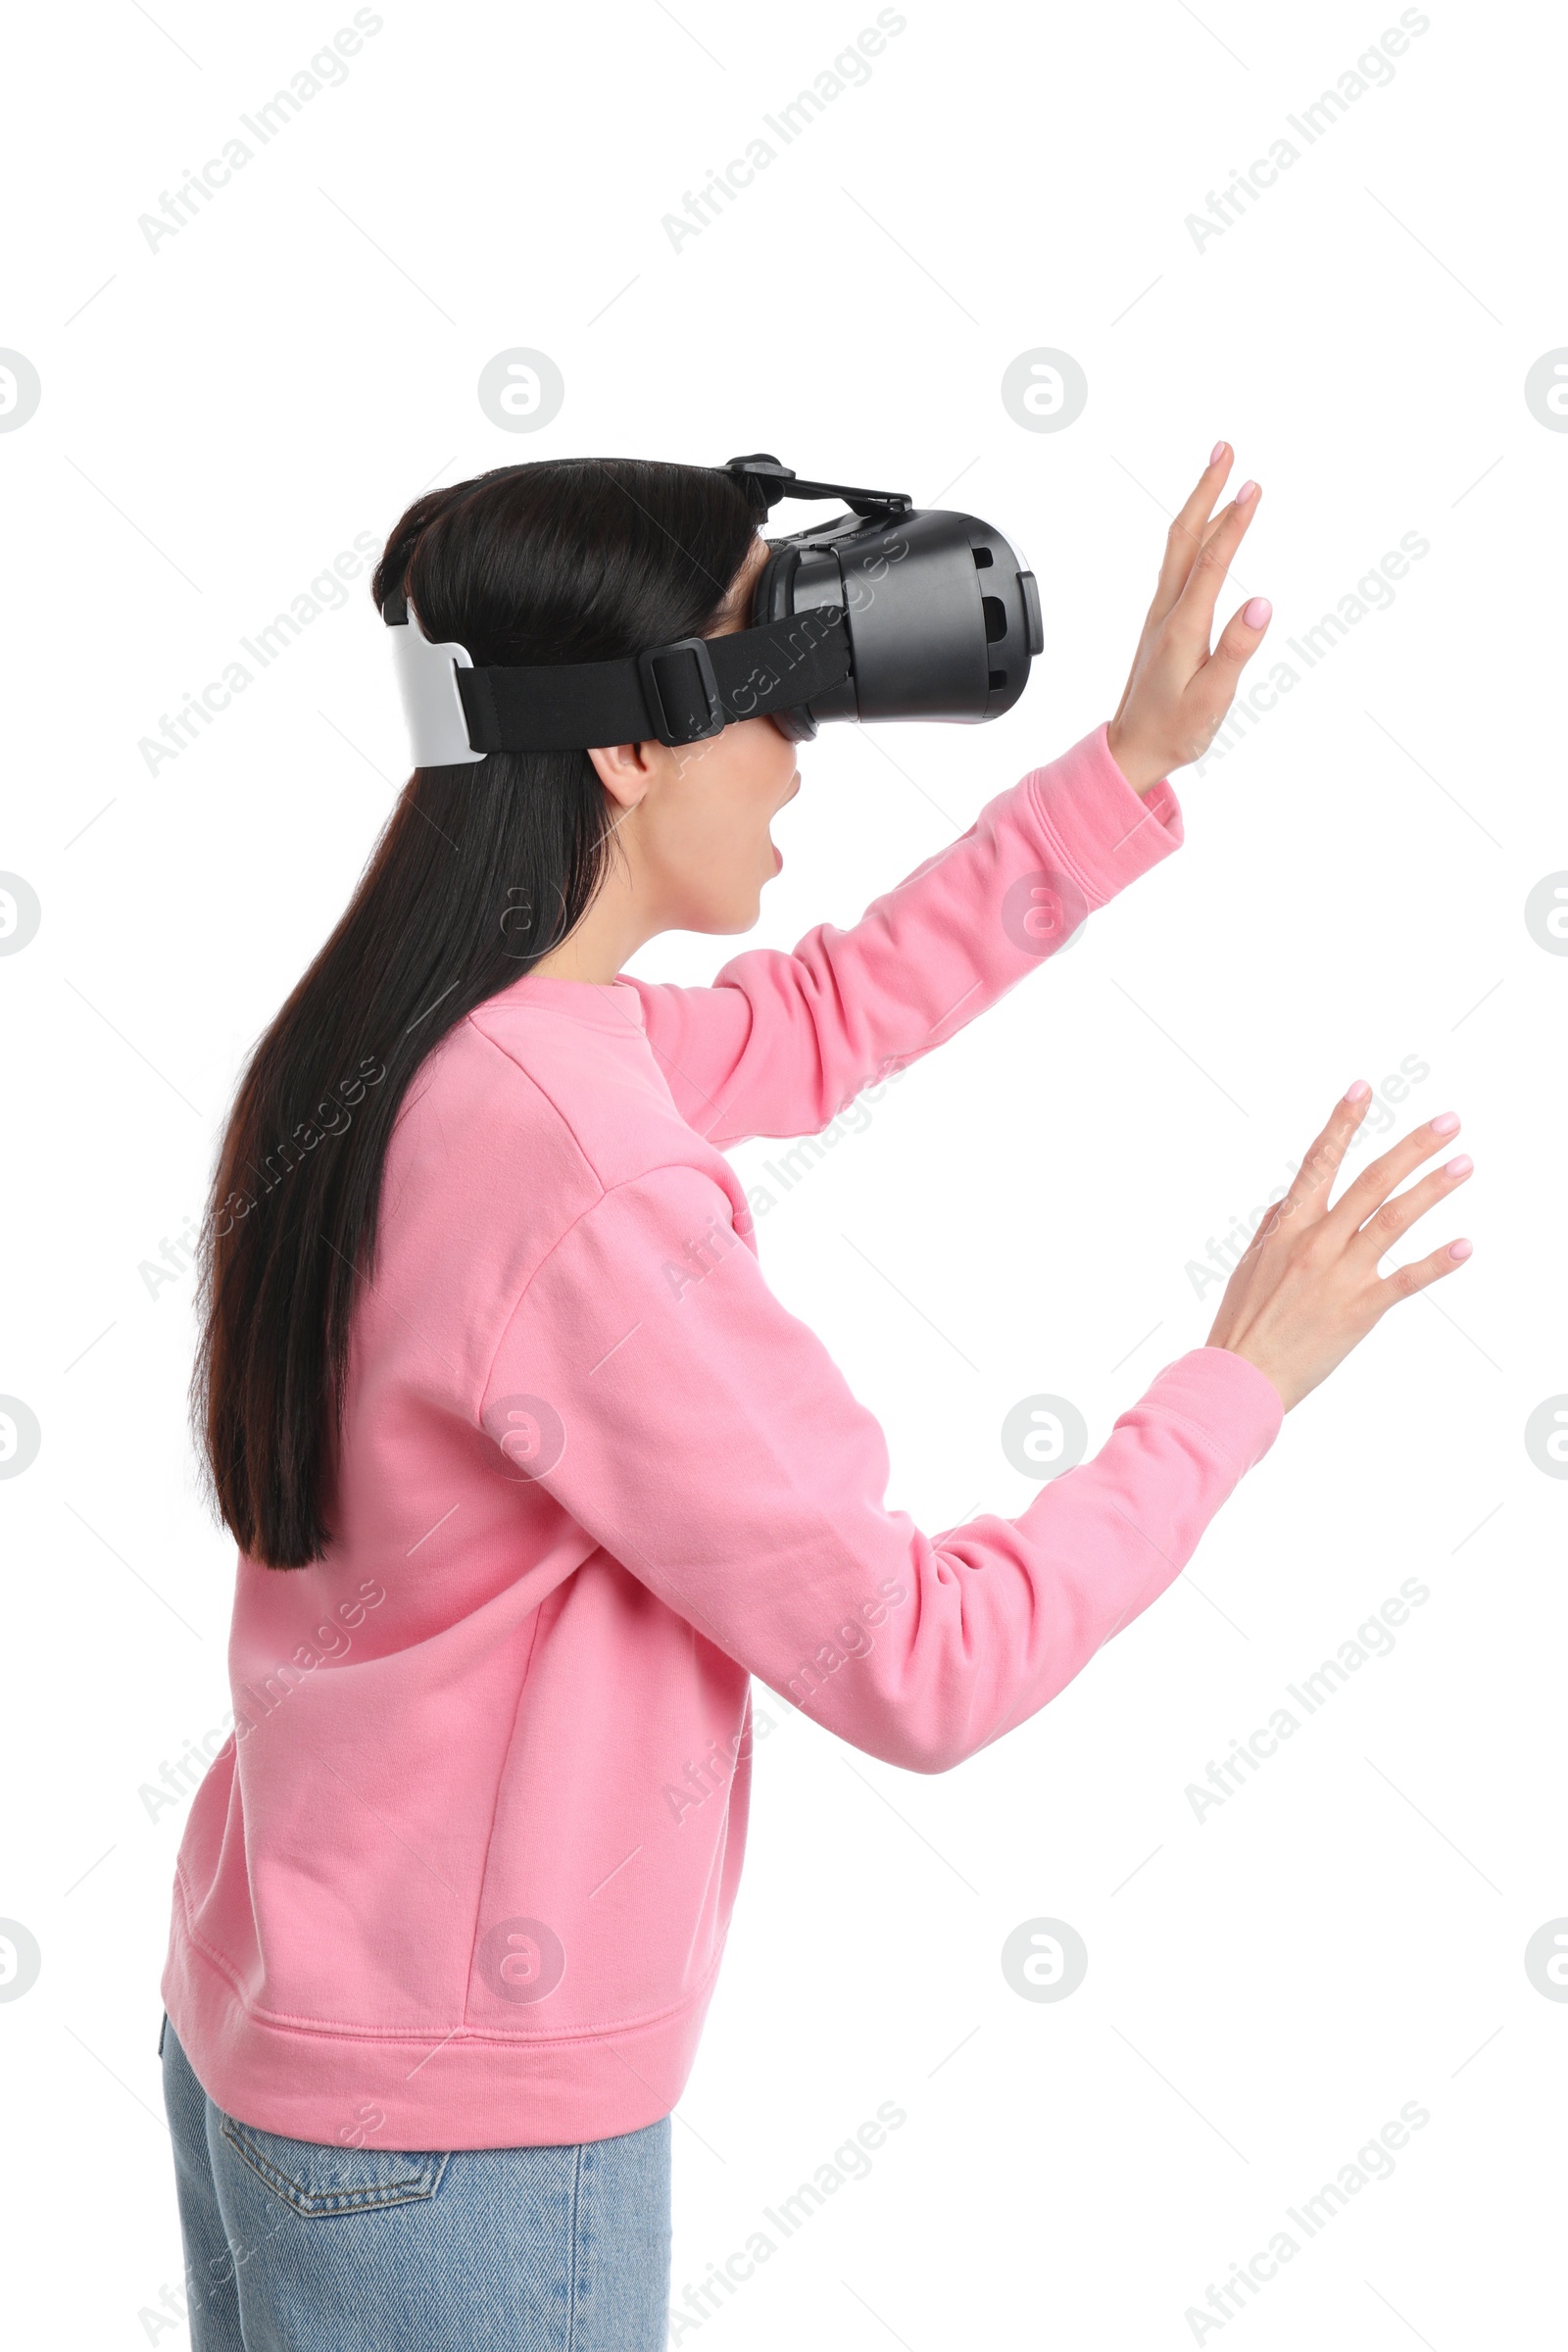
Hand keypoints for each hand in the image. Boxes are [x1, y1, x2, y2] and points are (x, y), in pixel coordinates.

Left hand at [1105, 443, 1271, 794]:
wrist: (1131, 750)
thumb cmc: (1173, 731)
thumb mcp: (1212, 699)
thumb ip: (1237, 651)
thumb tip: (1261, 604)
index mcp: (1183, 628)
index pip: (1212, 562)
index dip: (1234, 522)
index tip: (1253, 486)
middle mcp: (1168, 613)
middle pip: (1186, 537)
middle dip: (1207, 490)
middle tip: (1226, 450)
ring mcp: (1162, 615)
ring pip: (1180, 547)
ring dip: (1200, 505)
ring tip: (1220, 472)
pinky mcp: (1164, 622)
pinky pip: (1179, 564)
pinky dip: (1196, 533)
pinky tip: (1206, 527)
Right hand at [1205, 1085, 1474, 1412]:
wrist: (1239, 1377)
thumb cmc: (1242, 1323)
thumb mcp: (1250, 1264)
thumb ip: (1274, 1227)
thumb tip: (1292, 1199)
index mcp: (1287, 1227)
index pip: (1319, 1161)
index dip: (1341, 1123)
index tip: (1362, 1089)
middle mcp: (1316, 1242)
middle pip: (1371, 1181)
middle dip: (1412, 1147)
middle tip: (1449, 1123)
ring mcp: (1339, 1274)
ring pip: (1393, 1219)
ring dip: (1432, 1188)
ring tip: (1463, 1165)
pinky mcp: (1358, 1310)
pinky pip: (1404, 1280)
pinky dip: (1436, 1262)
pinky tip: (1464, 1246)